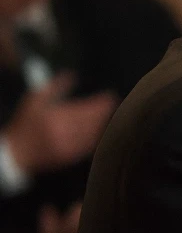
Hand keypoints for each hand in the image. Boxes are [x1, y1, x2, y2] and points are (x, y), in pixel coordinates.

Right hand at [3, 73, 117, 174]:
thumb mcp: (35, 100)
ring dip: (103, 123)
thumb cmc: (26, 124)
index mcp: (56, 118)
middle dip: (105, 111)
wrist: (17, 153)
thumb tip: (72, 74)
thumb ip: (55, 86)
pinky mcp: (72, 157)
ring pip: (94, 133)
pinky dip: (98, 136)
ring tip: (108, 114)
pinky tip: (101, 129)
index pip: (86, 108)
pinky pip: (90, 145)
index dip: (101, 102)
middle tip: (112, 104)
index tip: (110, 95)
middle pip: (93, 121)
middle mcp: (65, 133)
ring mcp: (70, 147)